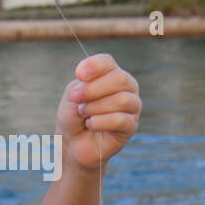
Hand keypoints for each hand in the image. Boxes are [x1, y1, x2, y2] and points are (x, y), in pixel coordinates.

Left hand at [56, 53, 141, 171]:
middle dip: (94, 89)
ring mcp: (132, 106)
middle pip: (120, 79)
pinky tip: (91, 124)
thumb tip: (89, 81)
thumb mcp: (73, 94)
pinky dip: (100, 121)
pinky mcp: (131, 126)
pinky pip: (120, 119)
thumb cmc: (74, 115)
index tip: (79, 75)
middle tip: (77, 99)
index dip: (94, 66)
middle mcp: (126, 87)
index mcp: (111, 74)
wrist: (73, 142)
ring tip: (83, 114)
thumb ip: (83, 84)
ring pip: (122, 100)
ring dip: (95, 107)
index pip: (108, 62)